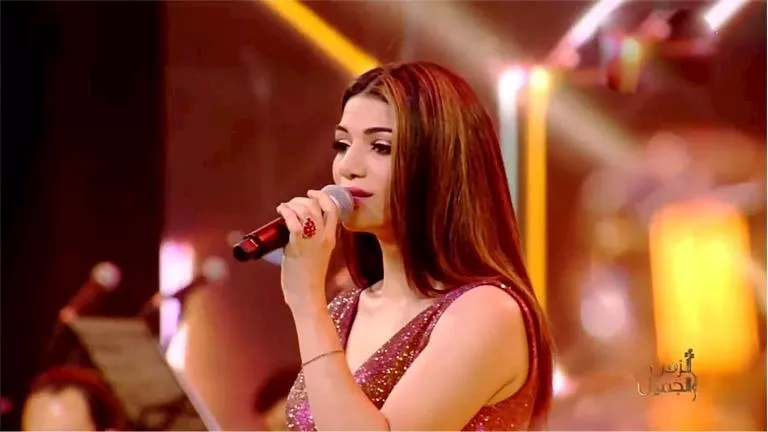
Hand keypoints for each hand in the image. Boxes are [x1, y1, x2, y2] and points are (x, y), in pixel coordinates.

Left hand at [276, 189, 339, 309]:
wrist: (307, 294)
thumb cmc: (309, 277)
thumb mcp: (317, 254)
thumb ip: (312, 240)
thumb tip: (297, 227)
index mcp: (331, 238)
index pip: (333, 209)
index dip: (323, 196)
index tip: (312, 193)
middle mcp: (324, 236)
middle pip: (317, 206)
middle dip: (302, 199)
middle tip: (292, 203)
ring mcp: (312, 240)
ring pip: (306, 210)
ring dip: (293, 204)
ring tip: (285, 208)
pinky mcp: (298, 245)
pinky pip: (294, 221)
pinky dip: (286, 211)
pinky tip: (281, 210)